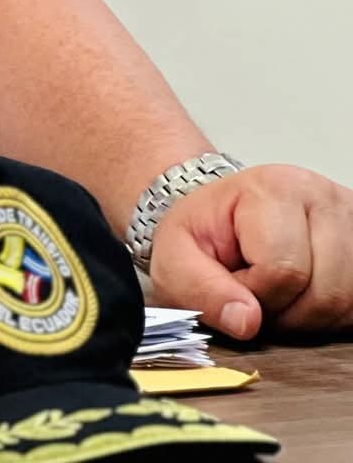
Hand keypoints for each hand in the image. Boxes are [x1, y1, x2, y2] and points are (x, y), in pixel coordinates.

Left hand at [149, 164, 352, 337]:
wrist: (223, 214)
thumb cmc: (204, 231)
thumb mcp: (175, 256)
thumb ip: (200, 288)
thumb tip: (245, 321)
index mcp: (274, 189)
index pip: (283, 271)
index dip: (255, 294)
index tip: (234, 280)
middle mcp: (323, 199)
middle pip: (325, 293)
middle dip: (285, 311)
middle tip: (256, 291)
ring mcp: (352, 222)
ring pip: (349, 303)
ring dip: (310, 316)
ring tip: (278, 292)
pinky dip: (332, 314)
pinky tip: (304, 295)